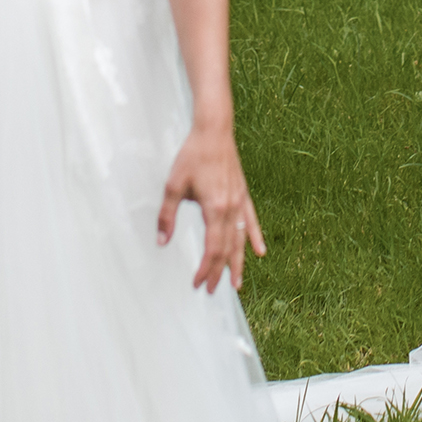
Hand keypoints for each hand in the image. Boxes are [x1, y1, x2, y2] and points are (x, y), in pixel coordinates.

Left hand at [156, 122, 266, 292]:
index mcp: (214, 208)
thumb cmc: (192, 156)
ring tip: (236, 283)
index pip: (212, 248)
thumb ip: (167, 215)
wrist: (214, 131)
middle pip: (227, 249)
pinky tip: (260, 251)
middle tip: (212, 290)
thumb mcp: (173, 185)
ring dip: (238, 262)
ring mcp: (240, 202)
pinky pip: (251, 221)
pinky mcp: (243, 194)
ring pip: (241, 240)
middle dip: (219, 271)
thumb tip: (162, 241)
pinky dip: (255, 238)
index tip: (198, 283)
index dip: (206, 269)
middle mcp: (231, 209)